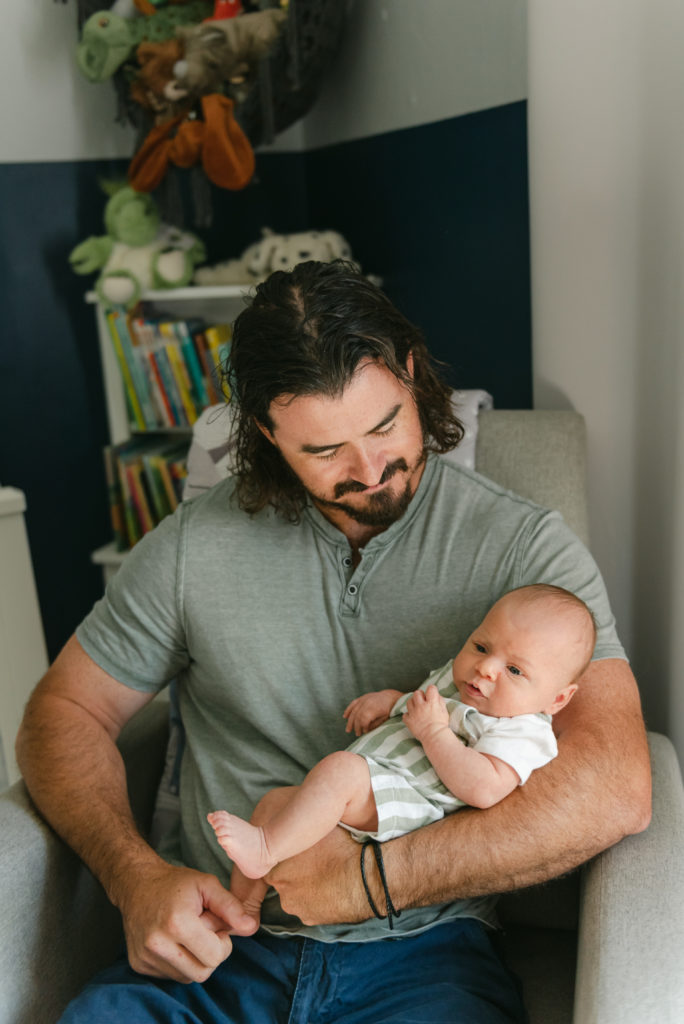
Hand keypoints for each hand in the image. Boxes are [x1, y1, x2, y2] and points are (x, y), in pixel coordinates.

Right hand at [114, 859, 257, 982]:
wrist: (137, 884)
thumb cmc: (176, 883)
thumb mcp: (207, 885)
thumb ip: (231, 907)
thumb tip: (250, 927)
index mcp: (177, 922)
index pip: (214, 956)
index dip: (223, 942)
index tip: (216, 925)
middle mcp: (158, 944)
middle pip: (202, 973)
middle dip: (211, 954)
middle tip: (205, 931)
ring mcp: (145, 957)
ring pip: (187, 977)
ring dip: (195, 959)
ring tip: (189, 934)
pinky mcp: (139, 965)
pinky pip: (171, 975)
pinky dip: (179, 962)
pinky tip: (175, 941)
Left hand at [266, 824, 369, 925]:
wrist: (367, 876)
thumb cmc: (343, 845)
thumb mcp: (319, 826)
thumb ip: (300, 829)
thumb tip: (297, 820)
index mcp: (276, 862)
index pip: (271, 859)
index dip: (287, 853)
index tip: (300, 850)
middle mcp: (281, 887)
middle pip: (283, 878)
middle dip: (296, 871)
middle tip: (317, 861)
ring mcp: (296, 906)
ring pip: (297, 894)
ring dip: (307, 886)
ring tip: (329, 874)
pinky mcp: (311, 920)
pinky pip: (311, 907)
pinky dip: (319, 900)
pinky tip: (334, 887)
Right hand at [343, 689, 402, 735]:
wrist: (389, 697)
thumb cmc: (388, 710)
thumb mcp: (384, 719)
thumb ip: (374, 724)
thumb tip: (365, 730)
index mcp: (373, 709)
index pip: (363, 720)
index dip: (362, 727)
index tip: (364, 732)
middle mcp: (367, 703)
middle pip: (357, 716)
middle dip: (356, 726)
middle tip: (357, 734)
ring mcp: (363, 699)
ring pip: (353, 711)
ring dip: (350, 721)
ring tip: (348, 730)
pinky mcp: (362, 698)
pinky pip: (353, 704)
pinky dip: (348, 710)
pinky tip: (345, 717)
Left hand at [402, 685, 449, 742]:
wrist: (435, 738)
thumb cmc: (441, 725)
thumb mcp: (444, 711)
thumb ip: (440, 701)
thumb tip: (436, 695)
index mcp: (432, 703)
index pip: (430, 688)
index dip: (432, 690)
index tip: (432, 694)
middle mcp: (421, 706)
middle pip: (417, 693)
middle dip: (421, 695)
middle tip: (424, 701)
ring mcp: (413, 713)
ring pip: (409, 701)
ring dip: (413, 703)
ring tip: (418, 709)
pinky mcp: (408, 720)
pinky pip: (405, 714)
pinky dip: (408, 716)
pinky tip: (413, 718)